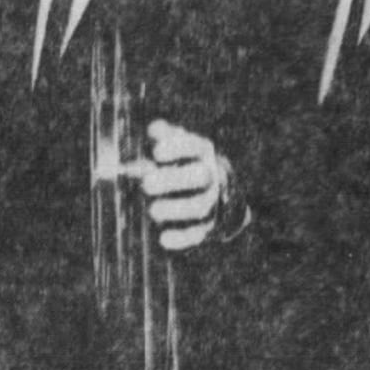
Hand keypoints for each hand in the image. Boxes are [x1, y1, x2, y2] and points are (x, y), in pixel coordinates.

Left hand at [141, 119, 225, 250]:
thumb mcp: (181, 145)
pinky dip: (181, 238)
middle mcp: (211, 176)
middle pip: (199, 177)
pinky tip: (163, 239)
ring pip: (199, 207)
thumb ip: (165, 135)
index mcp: (202, 153)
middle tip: (146, 183)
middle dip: (173, 180)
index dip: (177, 148)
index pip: (194, 147)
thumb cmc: (188, 163)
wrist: (222, 194)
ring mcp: (212, 202)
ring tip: (153, 210)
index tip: (156, 152)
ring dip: (175, 210)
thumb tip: (154, 129)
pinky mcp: (208, 227)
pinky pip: (197, 234)